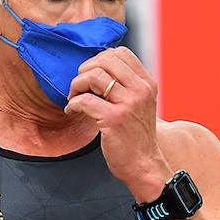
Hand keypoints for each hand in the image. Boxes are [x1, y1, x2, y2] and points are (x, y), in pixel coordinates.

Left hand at [64, 47, 168, 198]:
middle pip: (105, 60)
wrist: (143, 165)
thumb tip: (101, 67)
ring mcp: (128, 104)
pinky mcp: (113, 119)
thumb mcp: (141, 105)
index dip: (99, 59)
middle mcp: (140, 90)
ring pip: (93, 76)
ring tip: (74, 98)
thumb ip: (128, 86)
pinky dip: (72, 104)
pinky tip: (72, 111)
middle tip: (79, 86)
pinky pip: (85, 100)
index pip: (121, 53)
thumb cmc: (137, 137)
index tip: (91, 74)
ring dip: (76, 85)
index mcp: (147, 84)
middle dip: (85, 70)